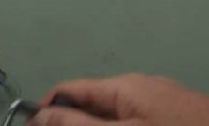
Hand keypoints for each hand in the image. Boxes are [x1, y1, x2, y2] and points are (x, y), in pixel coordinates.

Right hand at [33, 74, 208, 125]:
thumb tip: (38, 114)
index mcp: (121, 86)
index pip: (68, 89)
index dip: (44, 110)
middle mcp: (135, 86)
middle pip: (88, 103)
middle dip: (68, 123)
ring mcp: (156, 100)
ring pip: (110, 114)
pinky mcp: (171, 114)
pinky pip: (132, 119)